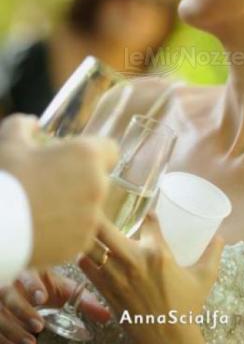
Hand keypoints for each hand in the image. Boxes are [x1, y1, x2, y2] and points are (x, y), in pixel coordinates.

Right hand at [0, 114, 118, 266]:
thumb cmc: (6, 177)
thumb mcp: (9, 141)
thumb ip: (23, 125)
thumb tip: (33, 123)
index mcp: (87, 155)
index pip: (111, 150)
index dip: (96, 153)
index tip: (76, 158)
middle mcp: (97, 185)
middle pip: (99, 179)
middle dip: (81, 180)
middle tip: (52, 183)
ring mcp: (91, 216)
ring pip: (90, 207)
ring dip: (74, 205)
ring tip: (44, 207)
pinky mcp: (80, 242)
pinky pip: (79, 232)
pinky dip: (66, 230)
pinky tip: (42, 227)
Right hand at [0, 269, 110, 343]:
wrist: (24, 287)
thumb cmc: (43, 284)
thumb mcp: (62, 289)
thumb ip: (83, 300)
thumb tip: (107, 314)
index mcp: (30, 270)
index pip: (27, 273)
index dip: (33, 285)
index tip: (41, 297)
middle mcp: (11, 283)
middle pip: (9, 295)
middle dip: (22, 310)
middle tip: (38, 324)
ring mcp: (0, 299)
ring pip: (0, 313)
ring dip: (13, 329)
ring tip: (31, 340)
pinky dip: (4, 338)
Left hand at [79, 213, 223, 343]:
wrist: (169, 340)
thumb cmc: (187, 308)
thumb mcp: (204, 279)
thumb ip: (212, 255)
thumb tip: (220, 237)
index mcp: (158, 253)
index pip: (147, 220)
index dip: (146, 213)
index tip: (146, 213)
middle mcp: (134, 260)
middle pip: (105, 228)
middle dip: (98, 214)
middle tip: (99, 206)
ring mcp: (117, 276)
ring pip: (90, 246)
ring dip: (89, 235)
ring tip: (90, 227)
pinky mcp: (106, 291)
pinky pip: (85, 267)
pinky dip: (84, 257)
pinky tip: (88, 253)